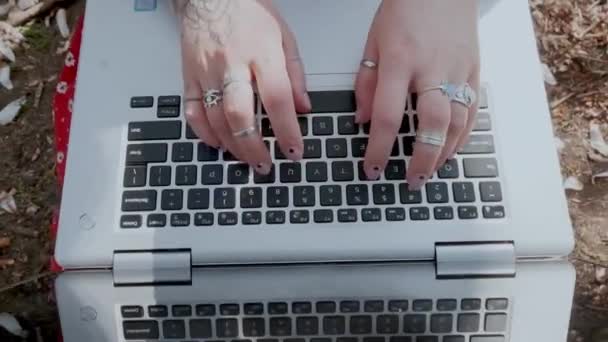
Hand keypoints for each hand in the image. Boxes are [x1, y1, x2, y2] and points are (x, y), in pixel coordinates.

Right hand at [176, 0, 310, 173]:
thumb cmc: (248, 11)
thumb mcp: (284, 36)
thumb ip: (295, 74)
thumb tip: (303, 108)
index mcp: (261, 53)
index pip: (277, 99)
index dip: (287, 130)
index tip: (294, 151)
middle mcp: (232, 64)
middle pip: (239, 115)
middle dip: (254, 147)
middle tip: (265, 165)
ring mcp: (207, 71)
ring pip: (215, 118)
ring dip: (232, 146)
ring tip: (247, 160)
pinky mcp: (189, 75)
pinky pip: (192, 111)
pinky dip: (203, 132)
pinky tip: (218, 144)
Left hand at [356, 0, 480, 188]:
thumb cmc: (405, 10)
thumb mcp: (373, 42)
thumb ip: (367, 84)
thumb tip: (364, 121)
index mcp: (400, 61)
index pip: (388, 115)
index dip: (379, 148)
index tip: (372, 168)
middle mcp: (432, 68)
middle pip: (431, 123)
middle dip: (421, 158)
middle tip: (411, 180)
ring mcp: (458, 70)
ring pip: (457, 121)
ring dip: (443, 152)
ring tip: (429, 171)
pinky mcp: (475, 71)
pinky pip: (473, 111)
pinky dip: (463, 136)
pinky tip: (450, 151)